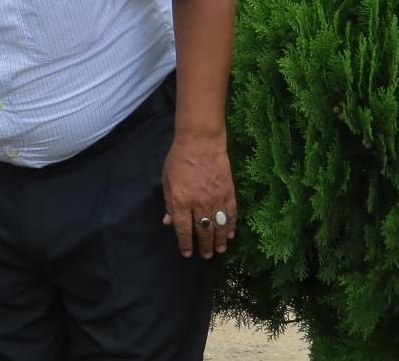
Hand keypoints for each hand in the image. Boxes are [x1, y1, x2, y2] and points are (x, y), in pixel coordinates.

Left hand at [161, 132, 236, 258]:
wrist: (200, 142)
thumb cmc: (178, 159)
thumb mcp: (167, 180)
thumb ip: (169, 203)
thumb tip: (169, 222)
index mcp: (181, 200)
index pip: (183, 229)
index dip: (185, 243)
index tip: (187, 253)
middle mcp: (199, 203)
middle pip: (203, 231)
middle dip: (204, 246)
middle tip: (205, 256)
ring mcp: (216, 198)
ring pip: (219, 225)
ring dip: (219, 240)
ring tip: (219, 250)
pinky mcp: (229, 192)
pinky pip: (231, 214)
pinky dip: (231, 225)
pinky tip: (230, 234)